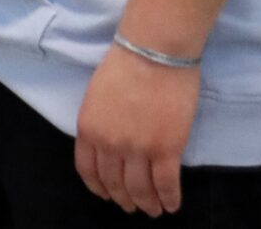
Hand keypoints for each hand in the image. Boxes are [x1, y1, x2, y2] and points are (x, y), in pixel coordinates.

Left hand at [75, 42, 199, 215]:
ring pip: (140, 190)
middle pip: (115, 184)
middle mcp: (109, 144)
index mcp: (88, 129)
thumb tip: (109, 144)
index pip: (88, 171)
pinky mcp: (167, 149)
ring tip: (154, 210)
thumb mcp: (96, 96)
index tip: (107, 195)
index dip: (99, 188)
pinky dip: (170, 200)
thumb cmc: (126, 64)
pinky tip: (172, 205)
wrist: (154, 51)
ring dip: (148, 204)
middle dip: (125, 199)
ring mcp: (138, 149)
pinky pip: (167, 185)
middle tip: (134, 206)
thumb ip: (99, 123)